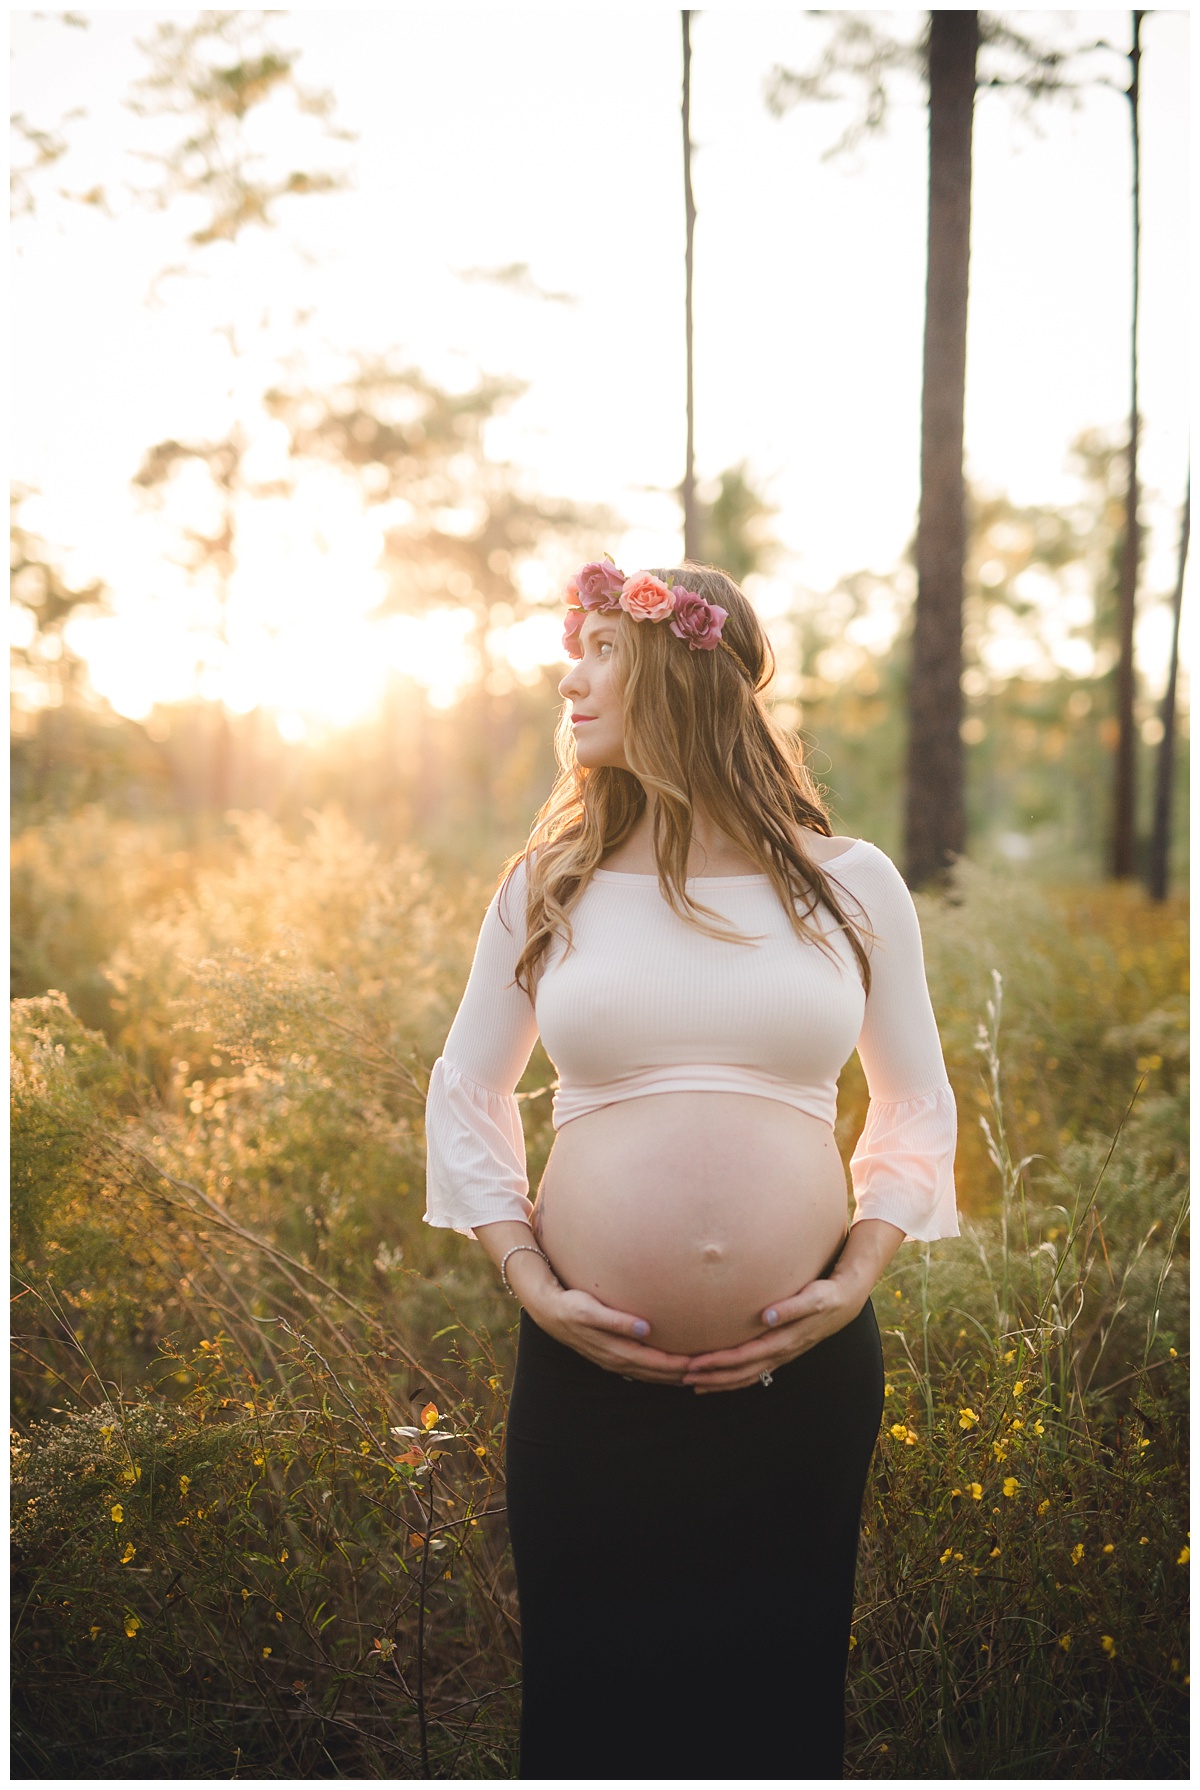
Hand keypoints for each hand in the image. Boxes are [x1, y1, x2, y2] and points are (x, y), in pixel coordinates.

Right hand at [531, 1284, 692, 1384]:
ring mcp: (614, 1360)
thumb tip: (644, 1328)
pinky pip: (640, 1369)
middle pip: (656, 1373)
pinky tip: (667, 1367)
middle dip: (682, 1373)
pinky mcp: (611, 1355)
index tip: (701, 1362)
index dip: (678, 1365)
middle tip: (708, 1370)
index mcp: (616, 1350)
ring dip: (671, 1376)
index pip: (655, 1363)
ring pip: (649, 1374)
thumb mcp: (590, 1310)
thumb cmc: (571, 1306)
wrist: (549, 1311)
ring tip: (695, 1373)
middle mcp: (617, 1360)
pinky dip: (657, 1371)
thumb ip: (617, 1321)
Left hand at [682, 1274, 866, 1394]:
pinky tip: (718, 1378)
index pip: (744, 1356)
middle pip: (741, 1372)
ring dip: (719, 1382)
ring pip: (746, 1376)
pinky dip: (733, 1378)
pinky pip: (753, 1372)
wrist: (844, 1302)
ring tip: (693, 1384)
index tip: (695, 1363)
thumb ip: (790, 1308)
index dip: (719, 1362)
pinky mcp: (779, 1353)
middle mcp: (779, 1353)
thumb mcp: (812, 1298)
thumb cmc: (825, 1295)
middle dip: (712, 1377)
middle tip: (684, 1377)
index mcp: (783, 1341)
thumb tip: (766, 1316)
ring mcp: (780, 1356)